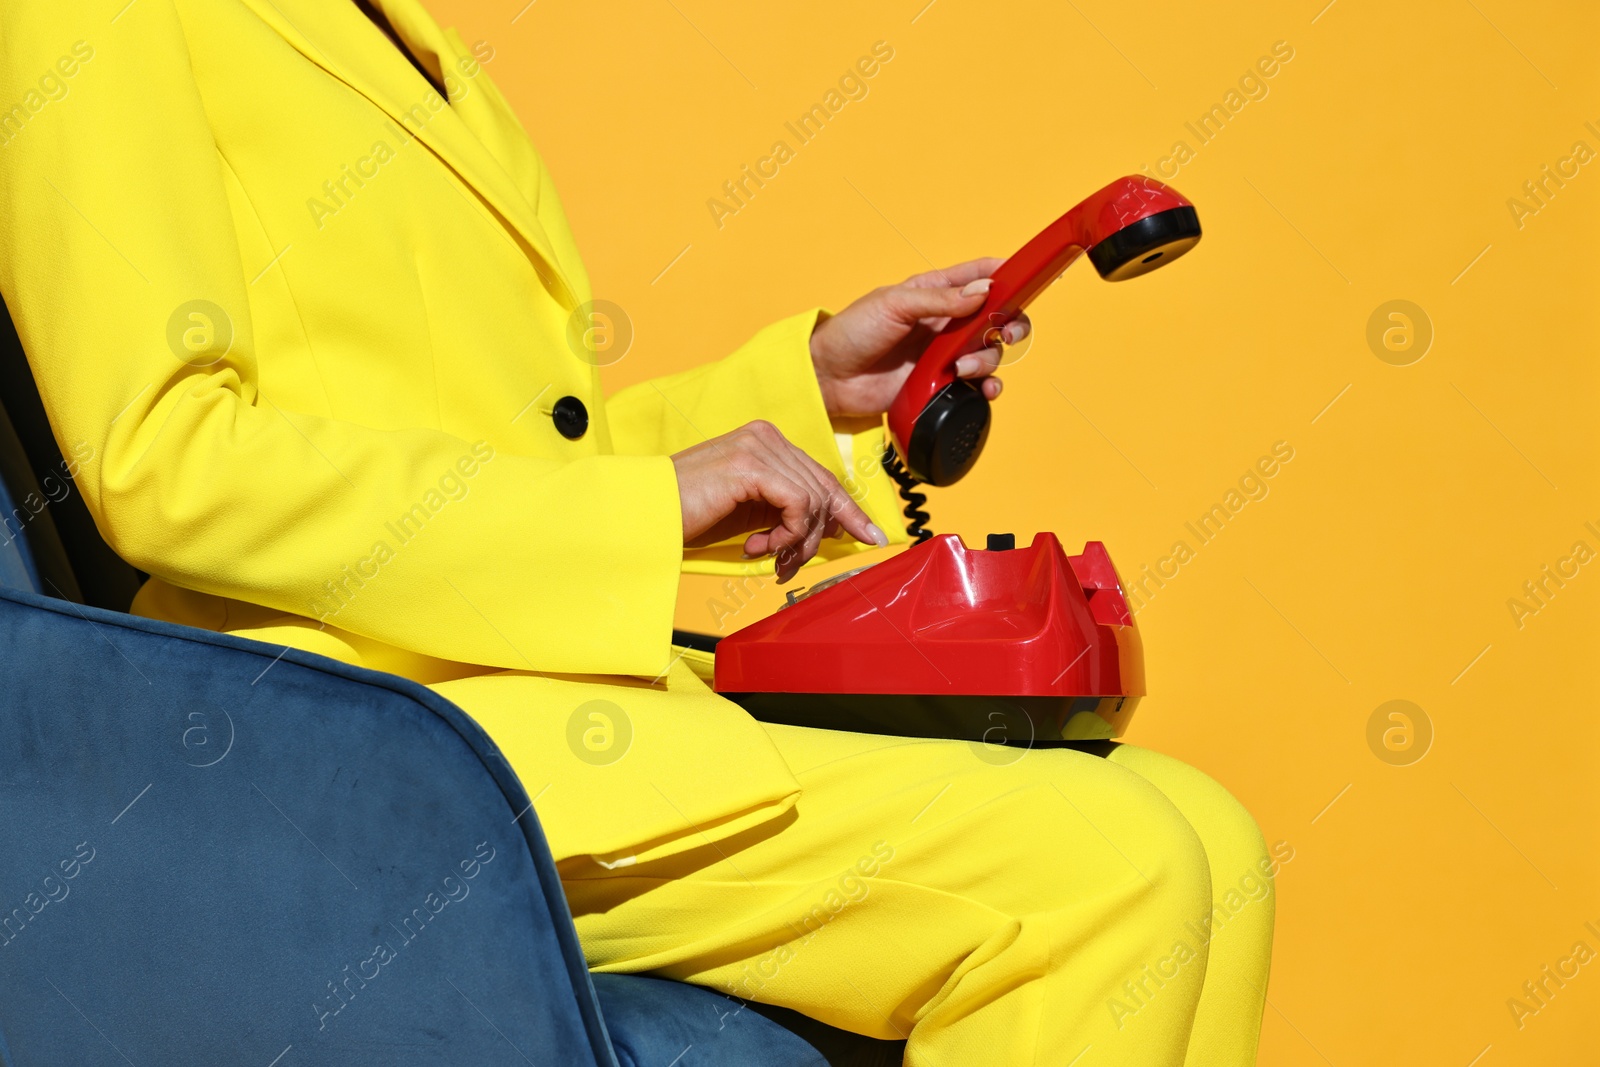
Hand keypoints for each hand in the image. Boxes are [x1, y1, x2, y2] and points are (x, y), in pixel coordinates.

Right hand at [671, 420, 887, 582]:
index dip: (847, 509)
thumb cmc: (689, 514)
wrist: (647, 513)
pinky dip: (786, 534)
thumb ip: (784, 509)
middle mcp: (766, 437)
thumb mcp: (748, 511)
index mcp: (765, 441)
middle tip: (791, 566)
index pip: (821, 475)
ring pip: (813, 500)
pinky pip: (797, 505)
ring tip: (765, 557)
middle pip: (823, 488)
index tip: (870, 536)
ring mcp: (759, 447)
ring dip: (794, 540)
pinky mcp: (752, 466)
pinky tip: (757, 546)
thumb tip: (829, 526)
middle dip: (819, 535)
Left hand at [809, 258, 1031, 417]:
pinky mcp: (941, 384)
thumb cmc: (853, 332)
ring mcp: (945, 354)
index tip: (1025, 278)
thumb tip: (982, 291)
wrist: (829, 378)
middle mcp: (946, 323)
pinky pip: (976, 385)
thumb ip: (940, 299)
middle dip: (1009, 323)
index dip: (1006, 275)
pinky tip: (981, 389)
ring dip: (986, 360)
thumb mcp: (894, 305)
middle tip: (1001, 333)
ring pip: (989, 353)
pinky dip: (986, 387)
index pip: (980, 276)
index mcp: (935, 293)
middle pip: (997, 318)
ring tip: (960, 367)